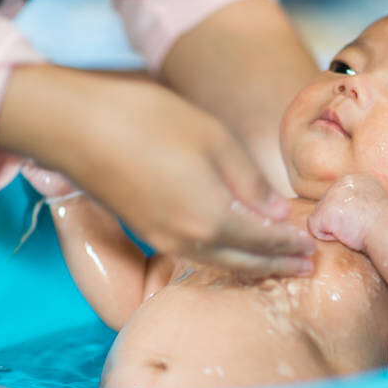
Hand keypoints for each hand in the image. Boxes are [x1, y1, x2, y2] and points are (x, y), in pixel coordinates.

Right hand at [0, 64, 314, 276]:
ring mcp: (162, 238)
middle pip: (242, 261)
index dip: (291, 246)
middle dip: (276, 264)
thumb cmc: (147, 121)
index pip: (264, 241)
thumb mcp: (213, 140)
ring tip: (274, 262)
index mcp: (211, 219)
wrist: (73, 127)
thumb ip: (248, 181)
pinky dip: (221, 255)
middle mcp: (188, 239)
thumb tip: (276, 212)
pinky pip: (194, 253)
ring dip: (249, 264)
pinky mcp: (145, 228)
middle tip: (305, 266)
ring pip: (216, 261)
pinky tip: (229, 245)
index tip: (314, 248)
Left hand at [306, 174, 387, 250]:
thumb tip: (347, 213)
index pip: (338, 199)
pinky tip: (345, 234)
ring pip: (320, 217)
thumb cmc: (387, 224)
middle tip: (359, 226)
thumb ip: (359, 202)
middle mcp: (341, 182)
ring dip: (335, 229)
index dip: (346, 215)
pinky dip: (328, 237)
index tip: (363, 220)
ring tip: (354, 229)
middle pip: (326, 206)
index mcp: (355, 179)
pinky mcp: (324, 211)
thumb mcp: (375, 204)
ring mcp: (331, 196)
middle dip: (338, 221)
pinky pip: (314, 229)